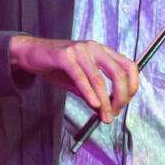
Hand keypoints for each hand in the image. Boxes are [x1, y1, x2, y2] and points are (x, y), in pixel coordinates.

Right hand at [9, 35, 138, 122]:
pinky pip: (81, 77)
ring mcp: (80, 50)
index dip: (132, 86)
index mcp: (103, 51)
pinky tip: (93, 105)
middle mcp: (95, 48)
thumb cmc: (58, 66)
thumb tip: (107, 112)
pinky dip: (89, 93)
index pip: (129, 66)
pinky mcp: (65, 56)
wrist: (32, 54)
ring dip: (104, 101)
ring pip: (99, 79)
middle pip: (119, 73)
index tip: (125, 104)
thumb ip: (94, 93)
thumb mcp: (80, 81)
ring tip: (105, 116)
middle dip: (121, 96)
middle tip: (115, 112)